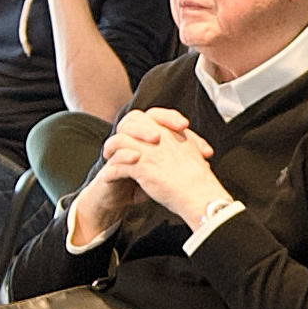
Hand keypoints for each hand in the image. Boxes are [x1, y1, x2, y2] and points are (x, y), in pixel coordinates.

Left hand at [99, 105, 233, 230]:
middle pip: (131, 122)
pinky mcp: (141, 167)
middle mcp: (159, 136)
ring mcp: (148, 150)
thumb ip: (186, 142)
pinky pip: (118, 164)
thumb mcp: (195, 152)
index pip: (152, 115)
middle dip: (121, 130)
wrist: (199, 194)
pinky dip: (110, 171)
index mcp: (172, 131)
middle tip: (116, 144)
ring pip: (119, 140)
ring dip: (110, 149)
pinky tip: (108, 176)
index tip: (136, 133)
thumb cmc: (200, 179)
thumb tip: (184, 142)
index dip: (141, 123)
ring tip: (108, 158)